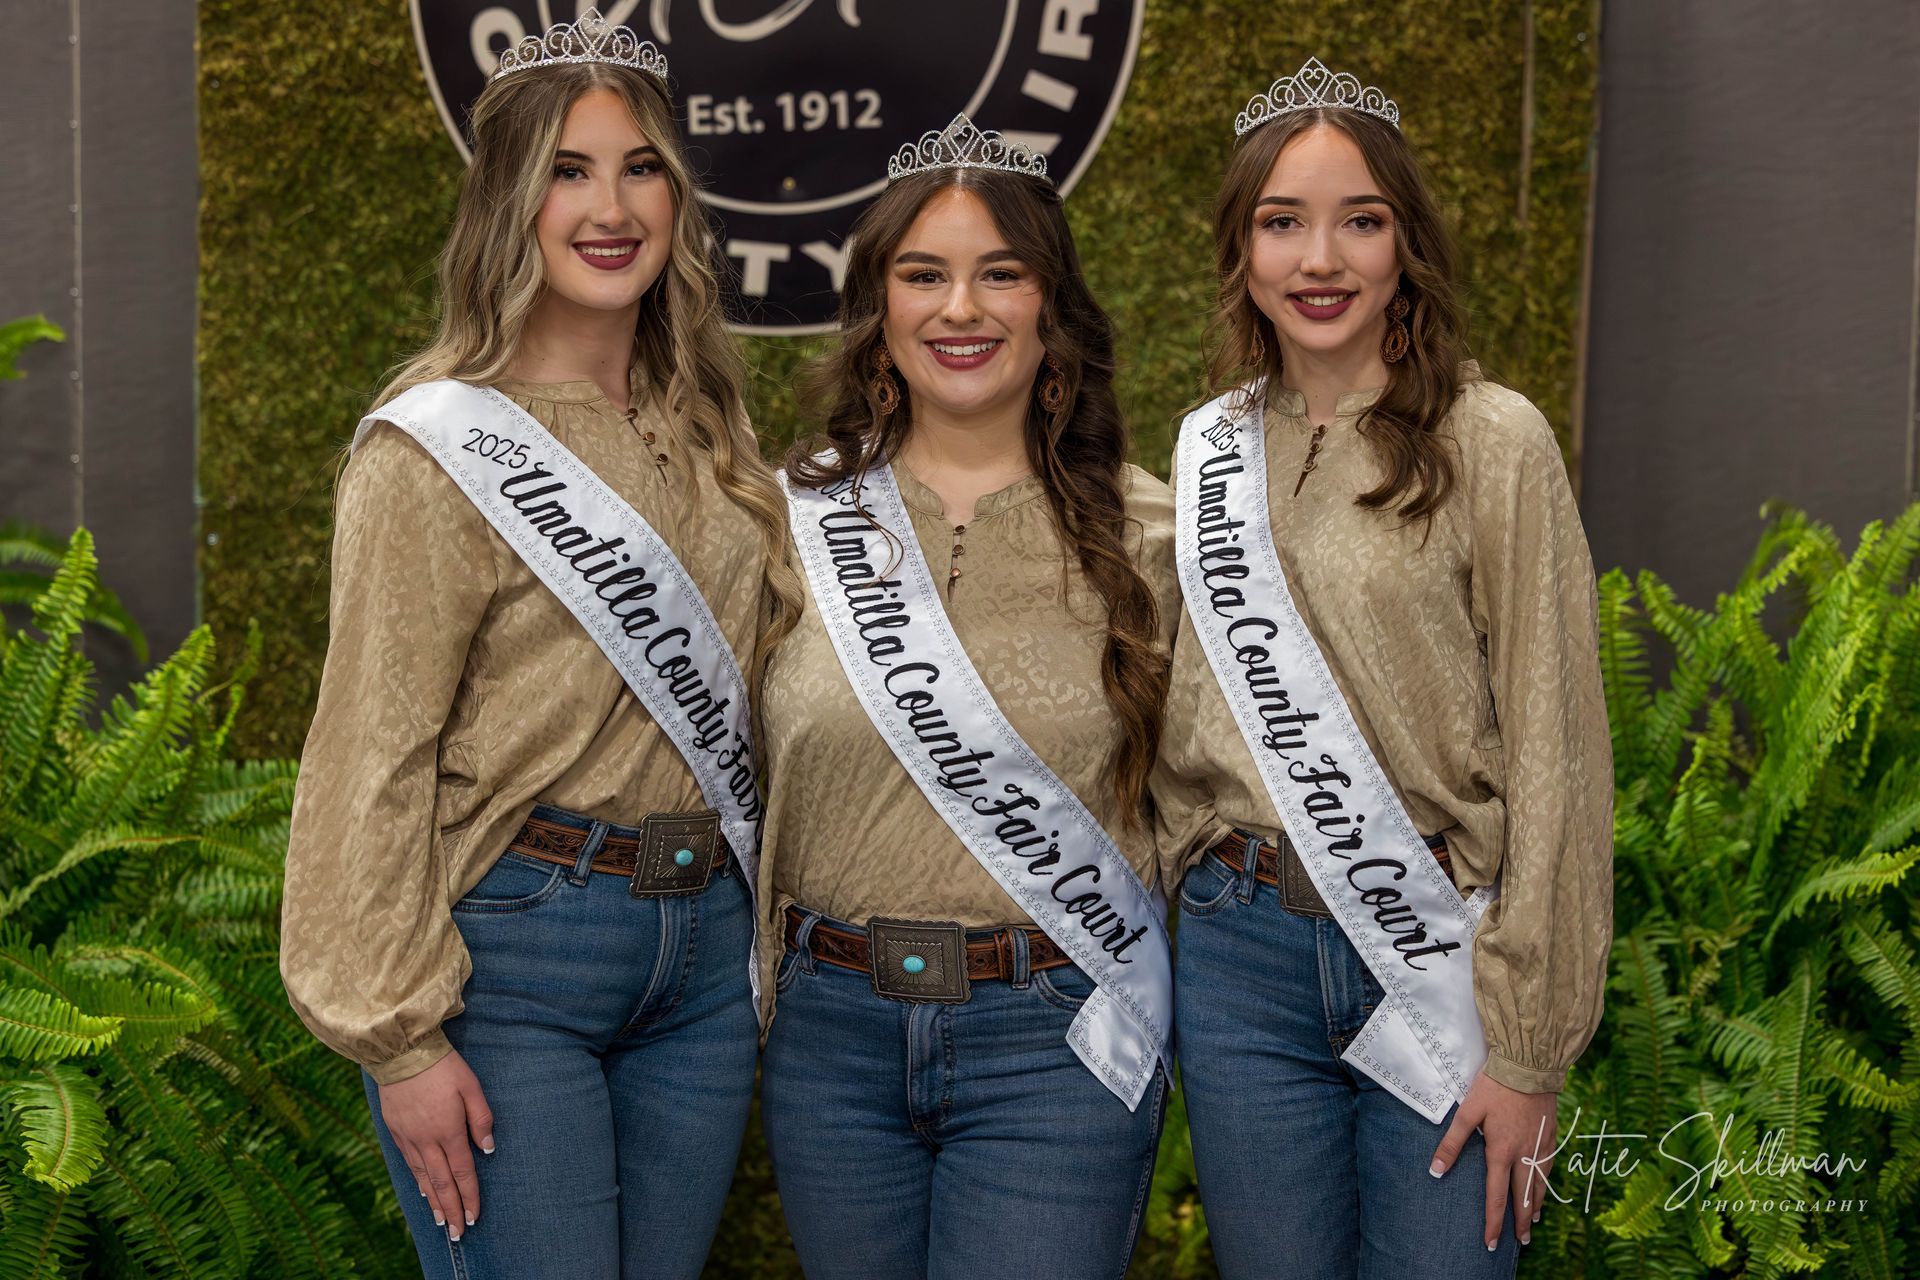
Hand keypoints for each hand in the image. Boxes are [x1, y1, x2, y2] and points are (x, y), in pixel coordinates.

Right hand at [376, 1049, 494, 1241]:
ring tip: (440, 1220)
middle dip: (450, 1209)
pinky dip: (417, 1182)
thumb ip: (482, 1119)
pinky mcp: (396, 1131)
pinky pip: (409, 1164)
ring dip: (433, 1201)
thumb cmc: (443, 1067)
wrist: (401, 1052)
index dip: (469, 1196)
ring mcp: (409, 1137)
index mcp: (448, 1130)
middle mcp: (427, 1140)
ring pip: (422, 1178)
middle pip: (441, 1183)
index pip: (462, 1172)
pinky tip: (423, 1191)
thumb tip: (487, 1149)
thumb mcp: (471, 1086)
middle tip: (456, 1233)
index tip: (473, 1217)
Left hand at [1428, 1070, 1556, 1249]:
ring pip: (1540, 1185)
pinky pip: (1549, 1167)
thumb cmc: (1494, 1087)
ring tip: (1532, 1221)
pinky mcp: (1550, 1135)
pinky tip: (1544, 1187)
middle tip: (1520, 1242)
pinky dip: (1547, 1184)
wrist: (1528, 1066)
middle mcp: (1523, 1155)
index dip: (1493, 1222)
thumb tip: (1435, 1170)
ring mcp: (1540, 1146)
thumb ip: (1452, 1143)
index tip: (1492, 1243)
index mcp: (1500, 1151)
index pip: (1496, 1196)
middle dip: (1519, 1223)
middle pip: (1523, 1197)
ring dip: (1535, 1206)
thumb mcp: (1467, 1112)